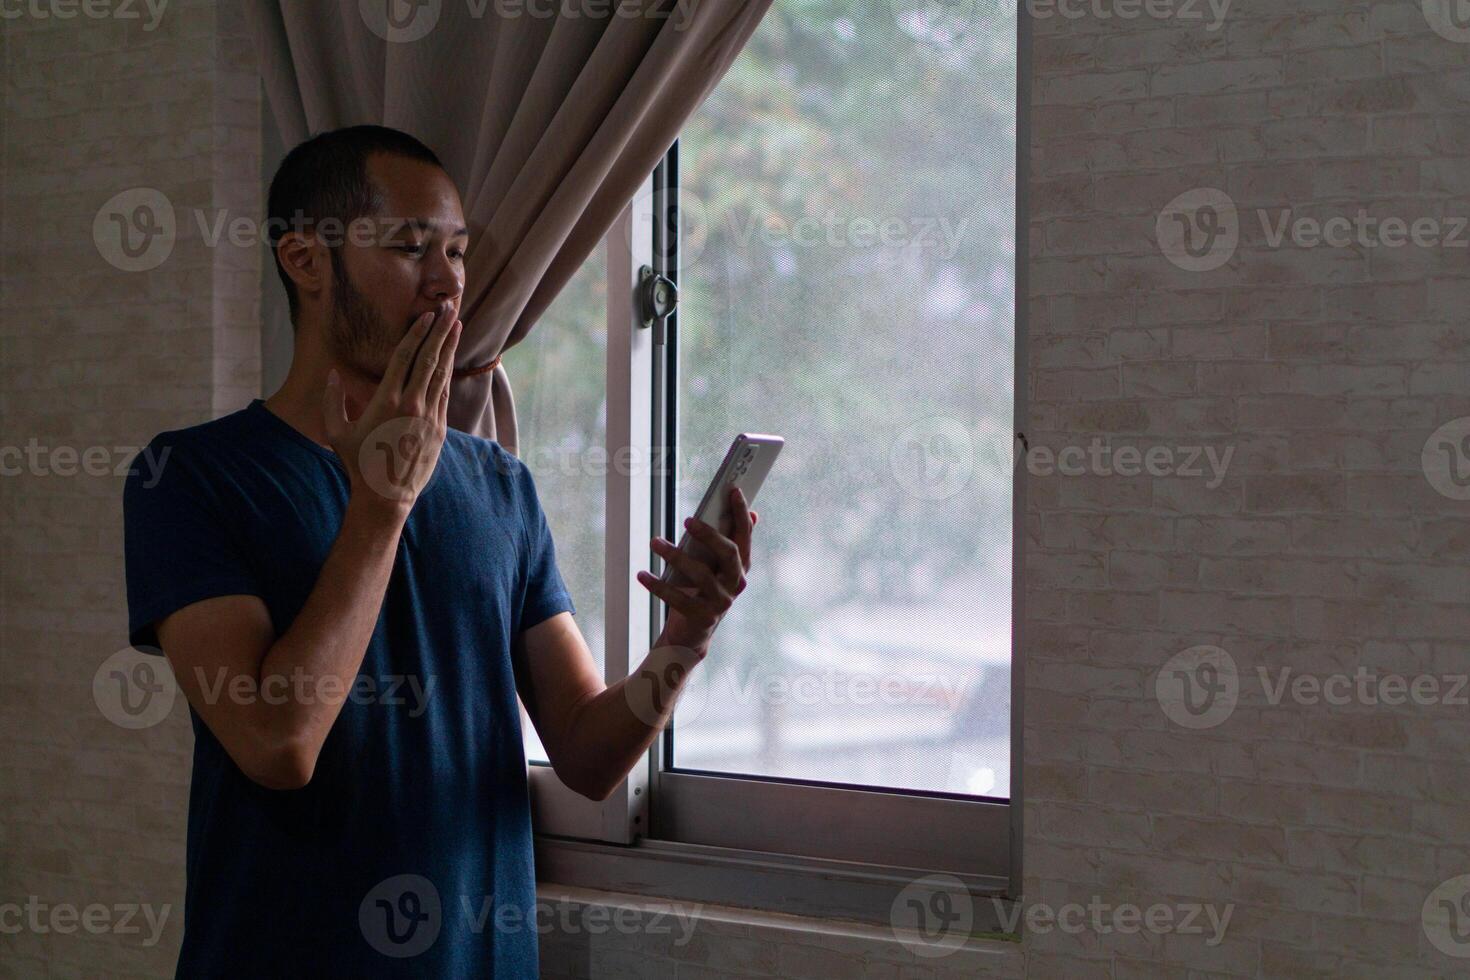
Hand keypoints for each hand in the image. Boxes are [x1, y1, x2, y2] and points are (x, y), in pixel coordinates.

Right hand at [324, 302, 461, 514]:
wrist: (386, 495)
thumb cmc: (358, 463)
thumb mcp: (336, 432)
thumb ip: (332, 401)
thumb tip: (333, 374)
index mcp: (386, 401)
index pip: (405, 358)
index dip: (417, 334)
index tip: (426, 316)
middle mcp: (411, 405)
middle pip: (428, 359)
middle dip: (439, 332)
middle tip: (448, 309)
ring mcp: (428, 417)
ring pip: (441, 374)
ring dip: (449, 348)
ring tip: (456, 325)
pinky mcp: (439, 430)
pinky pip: (443, 395)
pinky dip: (447, 373)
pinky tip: (450, 358)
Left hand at [637, 486, 759, 653]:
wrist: (691, 635)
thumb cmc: (700, 592)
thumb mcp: (714, 566)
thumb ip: (727, 542)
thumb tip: (753, 513)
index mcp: (740, 567)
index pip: (744, 536)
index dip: (741, 513)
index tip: (732, 490)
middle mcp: (736, 584)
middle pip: (728, 553)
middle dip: (709, 534)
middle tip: (688, 520)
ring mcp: (721, 602)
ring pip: (700, 574)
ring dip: (675, 555)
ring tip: (655, 542)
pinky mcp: (702, 617)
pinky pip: (678, 598)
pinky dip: (657, 585)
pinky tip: (642, 574)